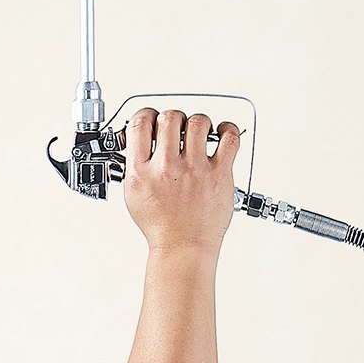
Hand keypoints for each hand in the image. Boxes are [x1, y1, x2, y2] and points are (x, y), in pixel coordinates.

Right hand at [121, 108, 240, 254]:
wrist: (183, 248)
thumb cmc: (161, 225)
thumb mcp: (133, 193)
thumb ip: (134, 165)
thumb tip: (138, 141)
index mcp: (142, 171)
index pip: (140, 123)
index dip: (146, 114)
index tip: (151, 119)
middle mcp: (167, 168)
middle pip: (169, 117)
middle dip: (172, 118)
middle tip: (176, 128)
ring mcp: (195, 170)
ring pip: (198, 122)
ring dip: (197, 122)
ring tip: (198, 132)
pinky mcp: (220, 175)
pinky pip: (229, 139)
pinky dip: (228, 129)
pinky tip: (222, 133)